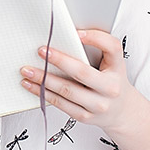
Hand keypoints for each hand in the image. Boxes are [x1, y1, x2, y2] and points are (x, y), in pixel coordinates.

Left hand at [19, 28, 144, 135]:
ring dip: (43, 79)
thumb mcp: (113, 64)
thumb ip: (97, 49)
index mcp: (118, 69)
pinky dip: (43, 93)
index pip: (112, 48)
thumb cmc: (112, 82)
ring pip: (67, 90)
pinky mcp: (85, 116)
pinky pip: (61, 104)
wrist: (122, 112)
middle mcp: (110, 88)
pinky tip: (32, 85)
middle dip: (59, 60)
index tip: (76, 32)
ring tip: (27, 70)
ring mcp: (98, 105)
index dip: (95, 38)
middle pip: (82, 72)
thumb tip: (66, 37)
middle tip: (41, 51)